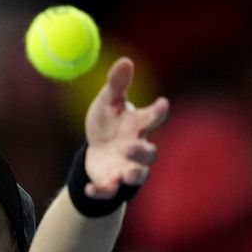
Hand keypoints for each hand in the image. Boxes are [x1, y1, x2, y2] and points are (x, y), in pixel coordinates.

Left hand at [83, 57, 168, 198]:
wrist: (97, 150)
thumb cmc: (108, 123)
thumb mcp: (108, 102)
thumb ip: (117, 84)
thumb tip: (125, 60)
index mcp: (137, 126)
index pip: (153, 118)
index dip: (158, 112)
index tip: (161, 104)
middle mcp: (136, 149)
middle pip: (148, 153)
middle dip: (142, 151)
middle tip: (131, 146)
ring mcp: (125, 168)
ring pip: (137, 175)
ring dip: (133, 174)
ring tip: (126, 173)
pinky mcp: (111, 183)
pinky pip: (110, 190)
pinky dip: (102, 191)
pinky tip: (89, 189)